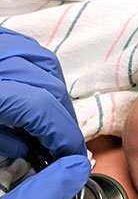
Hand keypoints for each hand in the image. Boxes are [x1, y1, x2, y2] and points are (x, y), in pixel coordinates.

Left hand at [0, 26, 85, 158]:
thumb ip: (6, 144)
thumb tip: (33, 148)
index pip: (43, 107)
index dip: (64, 134)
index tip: (70, 153)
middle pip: (50, 85)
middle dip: (64, 118)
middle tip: (64, 142)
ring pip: (44, 62)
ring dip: (57, 91)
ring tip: (53, 114)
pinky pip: (26, 45)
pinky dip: (40, 67)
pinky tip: (38, 84)